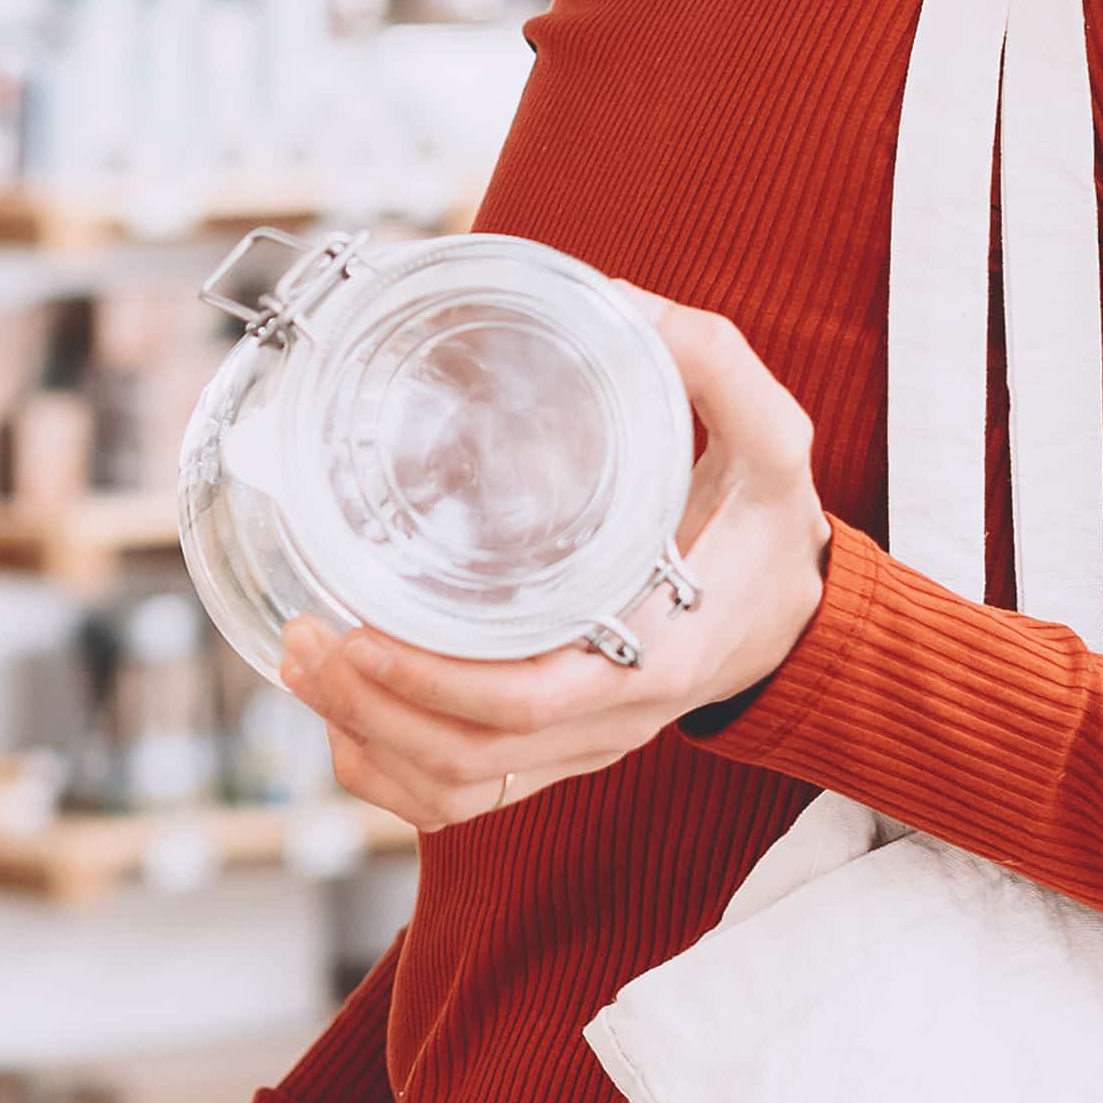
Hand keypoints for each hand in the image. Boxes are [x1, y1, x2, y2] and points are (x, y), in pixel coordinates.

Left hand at [271, 291, 834, 834]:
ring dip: (368, 743)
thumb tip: (623, 301)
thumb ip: (716, 369)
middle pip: (470, 759)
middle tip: (308, 637)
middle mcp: (612, 720)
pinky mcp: (555, 754)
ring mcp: (580, 747)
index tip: (359, 627)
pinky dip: (391, 776)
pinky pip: (462, 801)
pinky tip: (344, 720)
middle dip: (370, 709)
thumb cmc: (770, 530)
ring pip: (455, 790)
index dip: (434, 682)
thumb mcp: (774, 444)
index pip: (530, 703)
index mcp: (659, 658)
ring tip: (308, 666)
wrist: (794, 616)